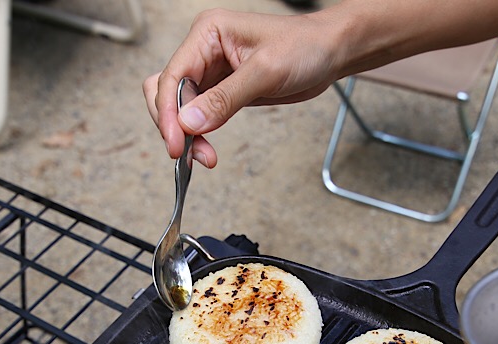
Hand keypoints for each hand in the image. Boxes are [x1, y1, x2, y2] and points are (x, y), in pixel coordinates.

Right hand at [143, 8, 342, 167]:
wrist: (330, 52)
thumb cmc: (304, 47)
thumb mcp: (265, 72)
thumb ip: (225, 99)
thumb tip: (188, 123)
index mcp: (208, 33)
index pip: (171, 76)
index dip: (167, 113)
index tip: (175, 144)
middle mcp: (204, 51)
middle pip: (167, 93)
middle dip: (174, 126)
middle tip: (189, 155)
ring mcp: (212, 72)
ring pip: (180, 108)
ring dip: (186, 135)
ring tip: (205, 157)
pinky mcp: (224, 91)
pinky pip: (199, 115)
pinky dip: (198, 134)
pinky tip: (206, 150)